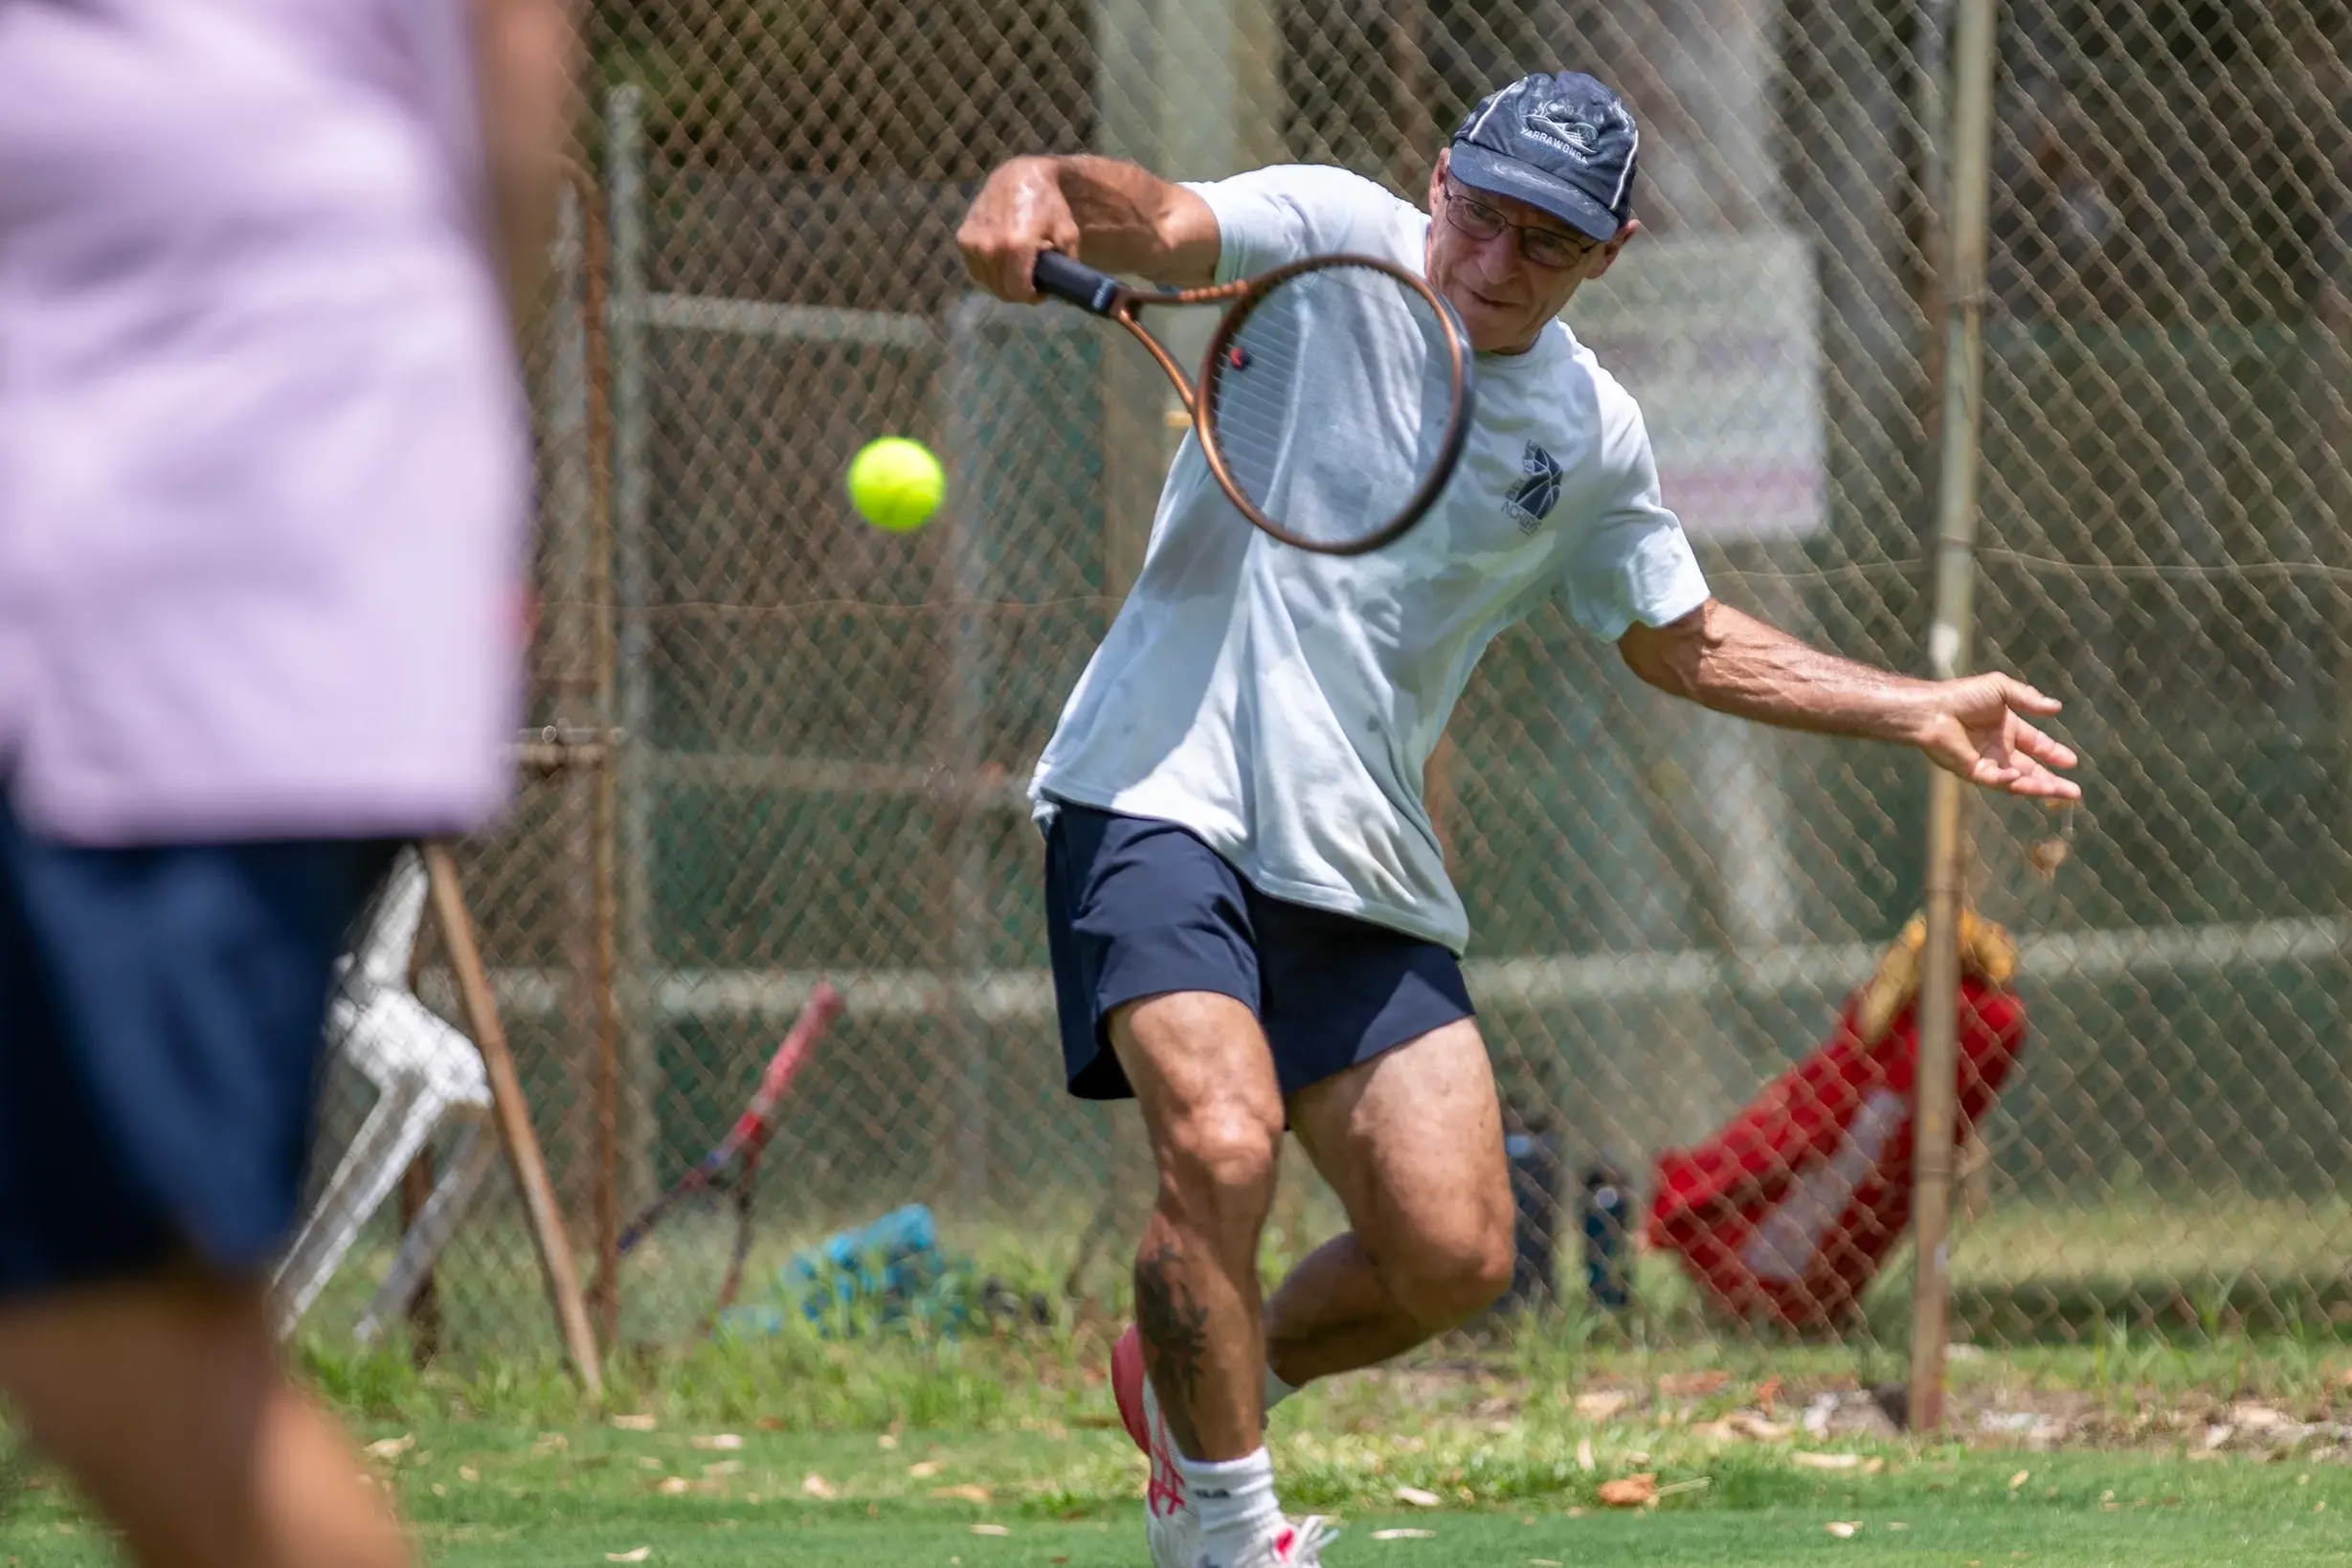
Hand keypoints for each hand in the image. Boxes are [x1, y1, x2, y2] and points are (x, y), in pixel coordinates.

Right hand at [956, 158, 1080, 302]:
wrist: (1019, 176)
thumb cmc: (1048, 204)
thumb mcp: (1068, 234)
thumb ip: (1066, 265)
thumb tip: (1059, 288)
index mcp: (1015, 245)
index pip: (1018, 291)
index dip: (1032, 296)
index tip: (1042, 290)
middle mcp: (989, 246)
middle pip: (1002, 290)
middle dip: (1019, 289)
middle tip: (1031, 278)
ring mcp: (972, 243)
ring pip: (988, 282)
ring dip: (1003, 280)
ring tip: (1018, 264)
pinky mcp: (962, 238)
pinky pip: (976, 269)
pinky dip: (990, 270)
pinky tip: (1003, 257)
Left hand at [1909, 673, 2080, 799]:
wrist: (1933, 709)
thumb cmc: (1962, 695)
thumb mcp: (2000, 689)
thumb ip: (2028, 698)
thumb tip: (2056, 707)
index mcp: (2007, 728)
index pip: (2036, 744)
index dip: (2053, 753)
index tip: (2071, 762)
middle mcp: (1999, 747)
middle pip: (2032, 769)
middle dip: (2053, 781)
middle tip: (2075, 792)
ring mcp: (1987, 762)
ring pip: (2018, 780)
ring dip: (2040, 787)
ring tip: (2062, 793)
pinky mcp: (1973, 772)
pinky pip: (1997, 781)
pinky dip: (2011, 781)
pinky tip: (2021, 778)